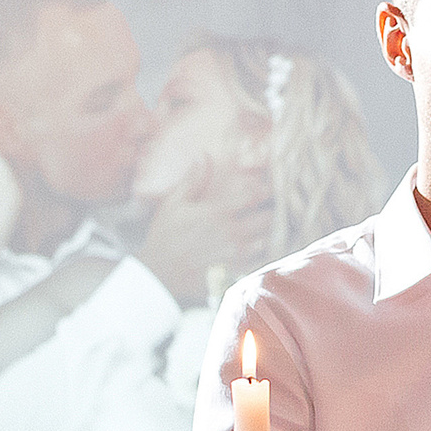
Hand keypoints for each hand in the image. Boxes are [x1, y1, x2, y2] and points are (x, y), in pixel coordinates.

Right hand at [137, 158, 274, 303]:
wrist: (159, 275)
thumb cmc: (164, 237)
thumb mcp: (173, 204)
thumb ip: (193, 180)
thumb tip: (204, 155)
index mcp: (217, 213)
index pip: (253, 195)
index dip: (263, 189)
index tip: (266, 188)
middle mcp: (231, 233)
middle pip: (267, 218)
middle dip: (272, 212)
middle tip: (272, 208)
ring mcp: (235, 255)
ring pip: (267, 240)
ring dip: (269, 233)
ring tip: (267, 227)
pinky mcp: (236, 272)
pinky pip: (259, 260)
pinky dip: (263, 253)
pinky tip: (258, 248)